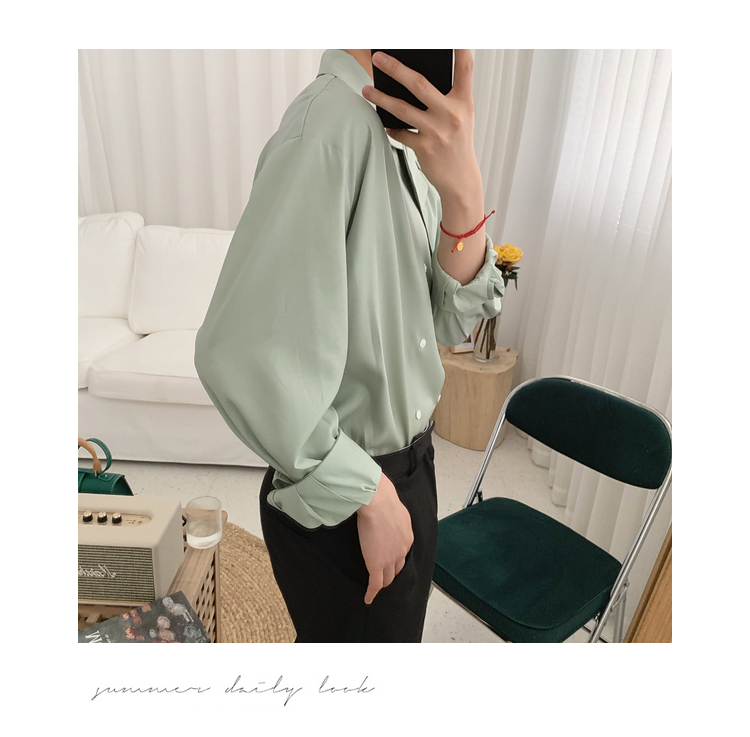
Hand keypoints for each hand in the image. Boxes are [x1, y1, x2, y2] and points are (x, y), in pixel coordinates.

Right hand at [356, 471, 413, 604]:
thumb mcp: (395, 508)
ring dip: (383, 585)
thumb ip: (393, 517)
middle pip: (398, 569)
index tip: (391, 563)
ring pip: (388, 579)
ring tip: (377, 590)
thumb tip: (386, 514)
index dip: (397, 560)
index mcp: (407, 537)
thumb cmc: (383, 498)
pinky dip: (372, 593)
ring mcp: (390, 559)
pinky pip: (375, 584)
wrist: (377, 501)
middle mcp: (402, 550)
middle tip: (386, 580)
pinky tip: (368, 599)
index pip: (402, 554)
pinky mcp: (376, 564)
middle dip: (393, 576)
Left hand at [361, 49, 481, 202]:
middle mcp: (452, 114)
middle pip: (419, 83)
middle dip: (395, 68)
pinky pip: (400, 132)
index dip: (459, 48)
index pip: (465, 67)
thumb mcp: (462, 117)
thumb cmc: (458, 143)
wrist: (461, 179)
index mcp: (464, 102)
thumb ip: (446, 98)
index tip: (451, 34)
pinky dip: (390, 127)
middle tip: (377, 57)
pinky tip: (384, 122)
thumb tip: (413, 81)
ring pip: (402, 108)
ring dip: (381, 98)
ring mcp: (438, 131)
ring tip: (366, 90)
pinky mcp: (425, 148)